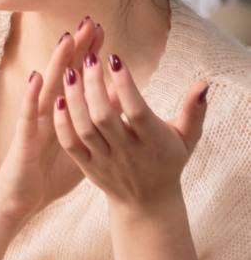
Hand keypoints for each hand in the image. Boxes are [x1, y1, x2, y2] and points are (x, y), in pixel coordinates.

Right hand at [0, 17, 104, 221]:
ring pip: (48, 87)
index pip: (78, 77)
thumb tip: (120, 109)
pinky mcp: (24, 138)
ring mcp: (34, 122)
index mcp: (64, 113)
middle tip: (90, 22)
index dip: (89, 55)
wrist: (21, 200)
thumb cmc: (49, 175)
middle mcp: (48, 111)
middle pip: (64, 74)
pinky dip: (31, 95)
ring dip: (56, 63)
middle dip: (77, 49)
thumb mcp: (83, 148)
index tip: (103, 32)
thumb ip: (97, 127)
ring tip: (66, 39)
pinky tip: (36, 77)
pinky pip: (28, 114)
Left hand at [53, 52, 207, 210]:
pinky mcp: (87, 167)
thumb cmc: (167, 160)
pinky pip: (70, 144)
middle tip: (88, 57)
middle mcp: (127, 152)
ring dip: (74, 99)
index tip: (115, 58)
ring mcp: (105, 160)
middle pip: (104, 117)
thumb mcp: (186, 138)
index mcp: (153, 142)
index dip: (125, 85)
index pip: (136, 111)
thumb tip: (202, 84)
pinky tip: (57, 100)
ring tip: (70, 72)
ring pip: (84, 128)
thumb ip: (193, 111)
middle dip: (94, 85)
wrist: (147, 202)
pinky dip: (62, 123)